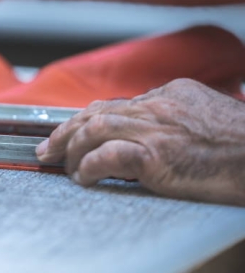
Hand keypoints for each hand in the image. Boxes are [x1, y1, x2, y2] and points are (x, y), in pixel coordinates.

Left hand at [36, 79, 244, 205]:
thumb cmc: (244, 147)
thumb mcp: (209, 119)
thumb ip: (177, 120)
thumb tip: (152, 139)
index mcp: (172, 93)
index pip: (117, 104)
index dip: (87, 120)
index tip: (73, 133)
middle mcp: (159, 105)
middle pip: (97, 113)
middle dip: (66, 131)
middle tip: (47, 148)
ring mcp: (157, 129)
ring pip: (94, 129)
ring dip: (70, 149)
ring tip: (58, 165)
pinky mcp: (157, 156)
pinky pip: (107, 157)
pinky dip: (89, 166)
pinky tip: (82, 178)